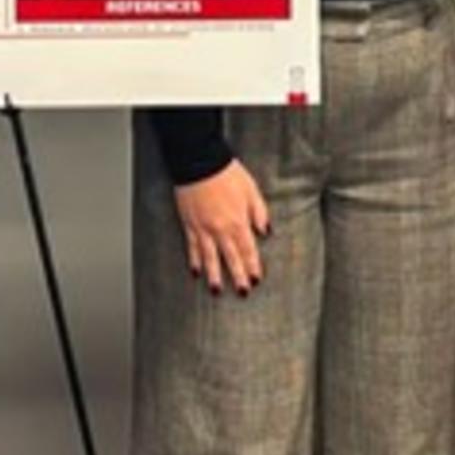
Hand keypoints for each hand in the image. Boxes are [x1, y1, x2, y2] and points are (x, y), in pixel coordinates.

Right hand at [173, 159, 270, 296]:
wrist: (200, 162)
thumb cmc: (227, 173)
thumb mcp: (252, 190)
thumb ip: (259, 213)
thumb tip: (265, 231)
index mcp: (238, 221)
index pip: (248, 250)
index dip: (252, 266)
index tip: (256, 280)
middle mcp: (220, 229)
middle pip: (231, 258)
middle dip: (237, 277)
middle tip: (243, 293)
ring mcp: (203, 228)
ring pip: (210, 257)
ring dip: (214, 276)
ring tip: (217, 290)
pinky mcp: (189, 224)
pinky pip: (192, 247)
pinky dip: (194, 260)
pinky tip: (196, 272)